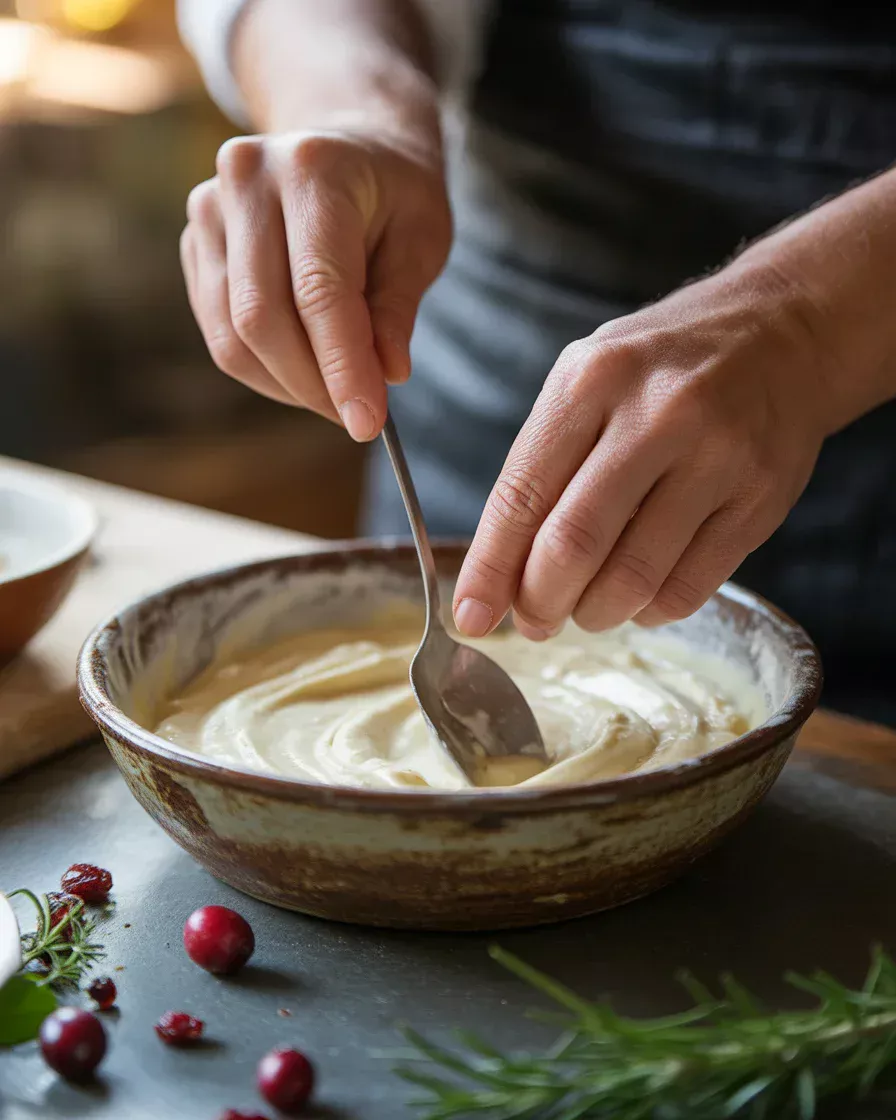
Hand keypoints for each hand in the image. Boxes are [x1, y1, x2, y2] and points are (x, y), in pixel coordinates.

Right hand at [180, 130, 450, 438]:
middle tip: (356, 417)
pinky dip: (264, 368)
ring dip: (287, 384)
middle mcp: (246, 179)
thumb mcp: (423, 239)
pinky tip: (305, 367)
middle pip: (261, 317)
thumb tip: (385, 376)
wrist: (344, 144)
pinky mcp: (195, 243)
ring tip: (336, 391)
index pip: (319, 290)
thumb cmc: (393, 194)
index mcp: (313, 168)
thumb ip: (399, 307)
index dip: (342, 366)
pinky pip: (219, 332)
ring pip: (233, 335)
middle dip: (311, 384)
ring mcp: (208, 209)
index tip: (368, 423)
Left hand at [453, 263, 831, 638]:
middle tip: (532, 621)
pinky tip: (639, 595)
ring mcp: (717, 459)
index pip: (520, 496)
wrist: (784, 332)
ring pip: (632, 579)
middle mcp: (656, 415)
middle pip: (572, 545)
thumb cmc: (662, 366)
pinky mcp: (761, 502)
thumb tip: (497, 574)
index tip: (469, 616)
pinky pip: (688, 590)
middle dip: (538, 603)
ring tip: (585, 608)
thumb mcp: (588, 380)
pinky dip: (648, 611)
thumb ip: (542, 466)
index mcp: (592, 380)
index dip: (488, 570)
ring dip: (593, 614)